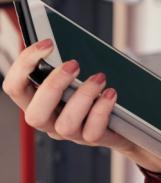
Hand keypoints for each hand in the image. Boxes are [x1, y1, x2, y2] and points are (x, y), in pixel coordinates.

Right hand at [2, 38, 136, 152]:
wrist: (124, 116)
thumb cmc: (93, 89)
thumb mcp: (75, 75)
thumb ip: (65, 65)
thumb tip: (66, 43)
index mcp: (36, 101)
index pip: (15, 87)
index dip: (24, 64)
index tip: (48, 43)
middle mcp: (48, 120)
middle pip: (34, 114)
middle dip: (53, 86)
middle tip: (74, 64)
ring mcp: (70, 133)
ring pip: (65, 125)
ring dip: (83, 97)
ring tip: (100, 77)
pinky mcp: (92, 138)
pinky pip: (93, 131)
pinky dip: (102, 109)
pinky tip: (111, 93)